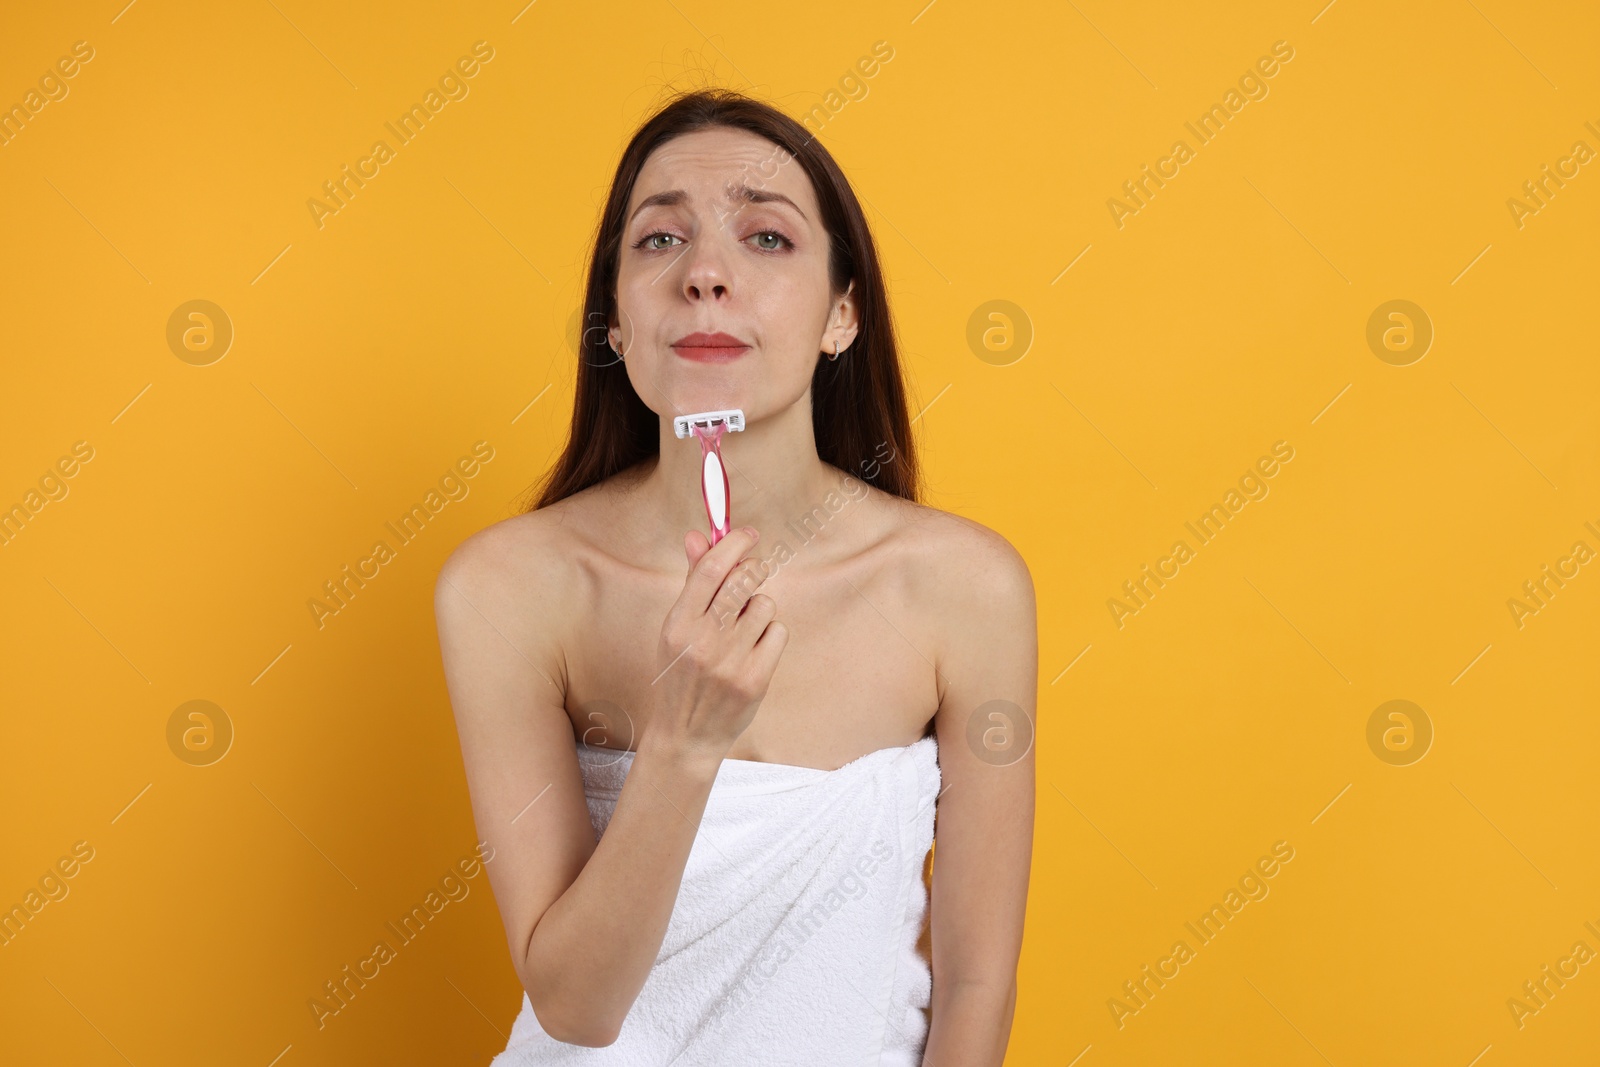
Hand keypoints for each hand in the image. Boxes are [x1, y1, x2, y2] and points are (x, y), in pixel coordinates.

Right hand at [645, 526, 787, 763]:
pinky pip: (777, 632)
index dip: (733, 542)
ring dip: (759, 608)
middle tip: (752, 573)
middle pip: (744, 579)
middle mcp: (702, 640)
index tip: (747, 534)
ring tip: (744, 627)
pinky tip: (754, 649)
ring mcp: (730, 661)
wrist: (687, 734)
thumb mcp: (676, 628)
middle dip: (754, 568)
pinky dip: (770, 635)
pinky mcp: (754, 679)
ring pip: (764, 604)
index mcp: (677, 624)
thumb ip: (691, 581)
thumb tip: (697, 535)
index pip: (711, 568)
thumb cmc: (682, 674)